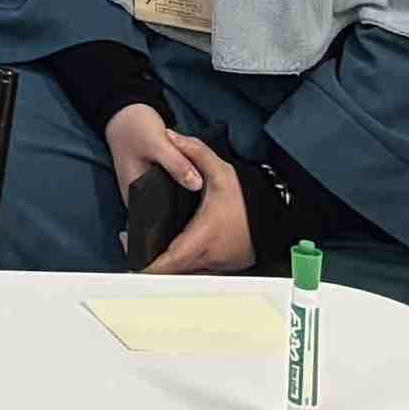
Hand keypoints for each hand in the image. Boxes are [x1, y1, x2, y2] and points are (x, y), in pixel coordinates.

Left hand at [108, 106, 255, 276]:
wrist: (278, 216)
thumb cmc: (248, 198)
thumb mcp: (221, 171)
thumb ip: (195, 151)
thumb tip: (171, 135)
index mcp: (203, 237)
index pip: (171, 261)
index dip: (149, 267)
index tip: (132, 263)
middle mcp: (209, 257)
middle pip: (173, 272)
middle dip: (150, 264)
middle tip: (131, 245)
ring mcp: (218, 266)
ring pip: (185, 274)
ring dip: (167, 266)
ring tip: (144, 248)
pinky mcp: (224, 267)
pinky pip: (197, 271)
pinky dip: (183, 265)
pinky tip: (169, 251)